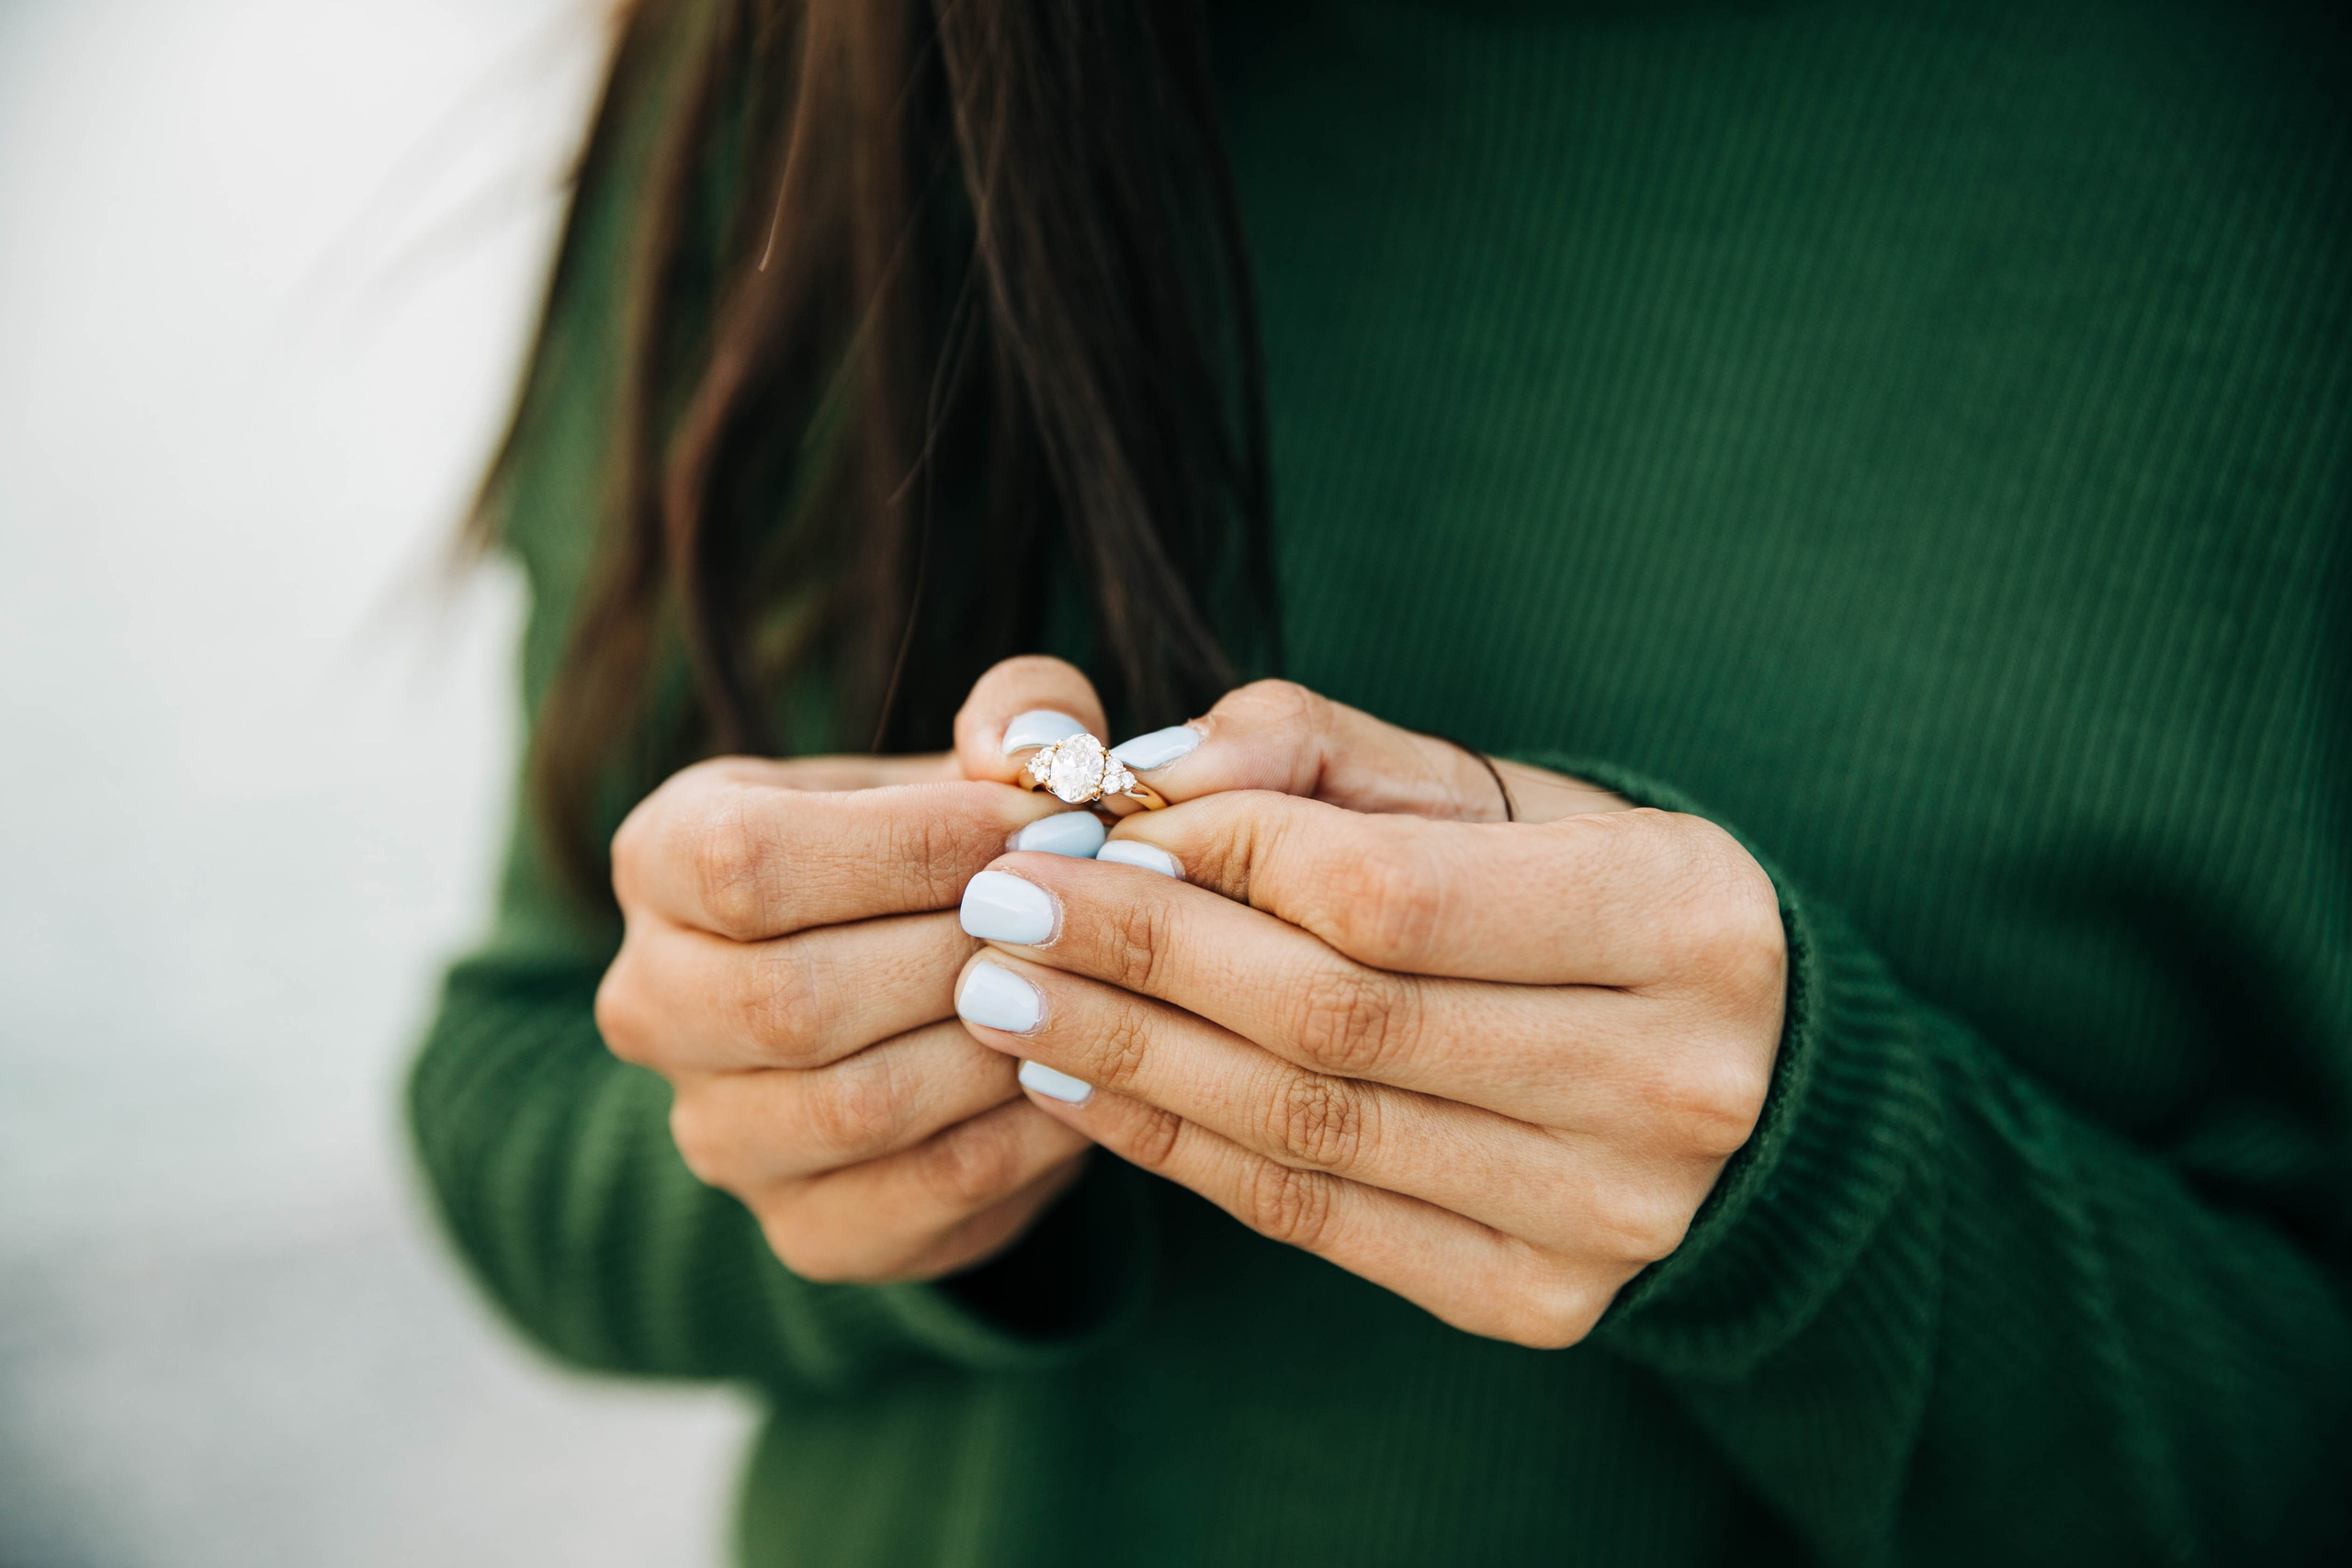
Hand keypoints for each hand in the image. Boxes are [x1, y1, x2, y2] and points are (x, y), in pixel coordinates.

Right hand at [596, 662, 1125, 1282]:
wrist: (933, 991)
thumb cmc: (946, 849)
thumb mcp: (974, 757)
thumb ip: (1026, 714)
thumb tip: (1035, 750)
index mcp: (662, 858)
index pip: (748, 861)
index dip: (912, 845)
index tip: (1045, 824)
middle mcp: (652, 1004)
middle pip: (793, 1001)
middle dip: (965, 954)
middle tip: (1084, 917)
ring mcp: (717, 1133)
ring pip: (855, 1109)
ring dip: (997, 1046)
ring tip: (1092, 990)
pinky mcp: (805, 1229)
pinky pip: (923, 1194)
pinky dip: (1025, 1137)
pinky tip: (1084, 1071)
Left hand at [950, 678, 1786, 1345]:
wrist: (1732, 1066)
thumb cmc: (1581, 890)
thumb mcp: (1483, 787)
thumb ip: (1311, 757)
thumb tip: (1135, 785)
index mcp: (1683, 920)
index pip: (1386, 894)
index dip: (1217, 860)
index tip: (1089, 833)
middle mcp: (1670, 1085)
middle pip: (1333, 1019)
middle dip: (1136, 960)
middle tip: (997, 913)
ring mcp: (1607, 1218)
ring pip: (1307, 1129)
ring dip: (1124, 1061)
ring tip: (1006, 999)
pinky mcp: (1536, 1301)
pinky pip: (1312, 1220)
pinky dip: (1177, 1150)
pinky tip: (1080, 1089)